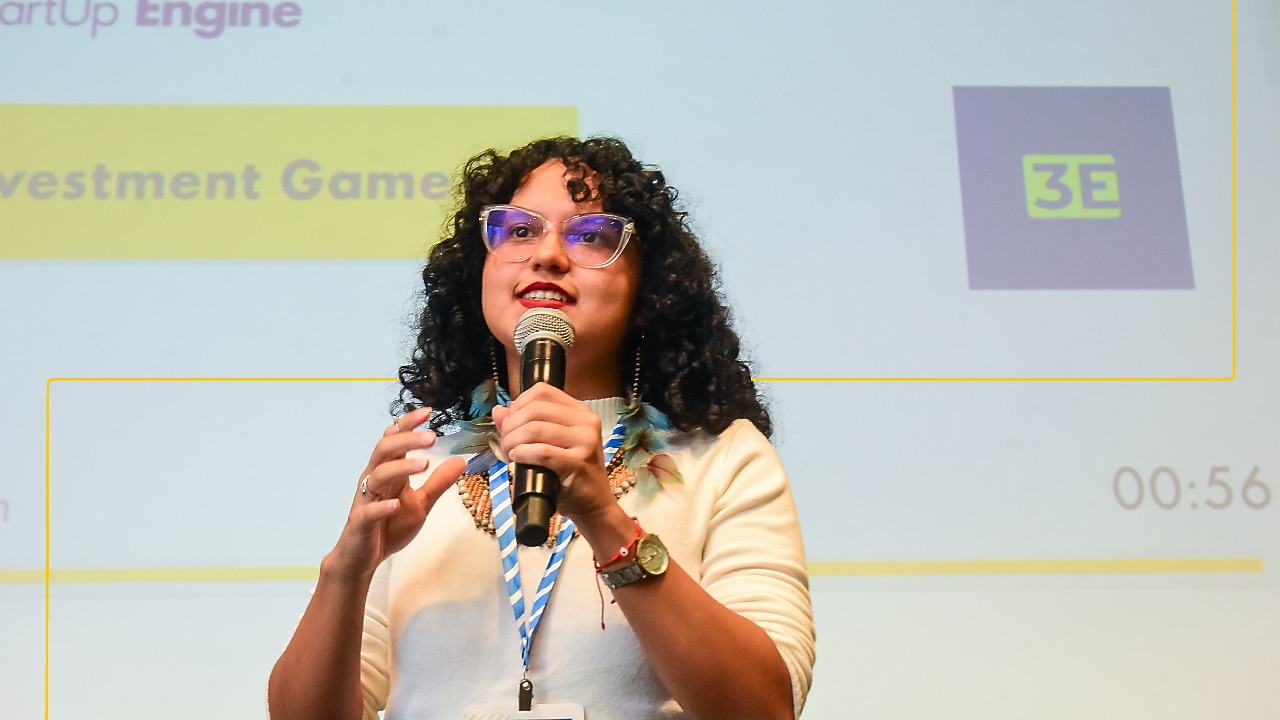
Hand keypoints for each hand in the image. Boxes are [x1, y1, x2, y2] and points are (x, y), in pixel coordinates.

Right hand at [326, 406, 465, 583]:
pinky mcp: (360, 523)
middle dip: (407, 440)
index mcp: (388, 472)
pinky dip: (381, 507)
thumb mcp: (420, 503)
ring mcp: (365, 501)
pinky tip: (395, 504)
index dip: (408, 424)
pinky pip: (368, 512)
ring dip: (400, 468)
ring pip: (376, 476)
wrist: (362, 558)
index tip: (428, 412)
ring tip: (424, 464)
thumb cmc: (388, 526)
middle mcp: (374, 480)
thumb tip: (460, 460)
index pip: (394, 440)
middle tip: (432, 437)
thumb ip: (438, 482)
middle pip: (385, 450)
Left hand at [491, 383, 614, 521]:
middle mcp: (586, 421)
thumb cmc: (569, 474)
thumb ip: (524, 425)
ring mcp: (585, 441)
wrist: (593, 504)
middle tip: (505, 443)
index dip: (518, 404)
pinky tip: (516, 460)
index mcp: (580, 411)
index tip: (509, 423)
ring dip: (513, 441)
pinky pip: (541, 452)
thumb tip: (498, 411)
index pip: (541, 391)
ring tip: (509, 453)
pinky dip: (522, 454)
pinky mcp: (578, 462)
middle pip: (535, 409)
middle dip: (511, 425)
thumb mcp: (550, 444)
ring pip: (535, 429)